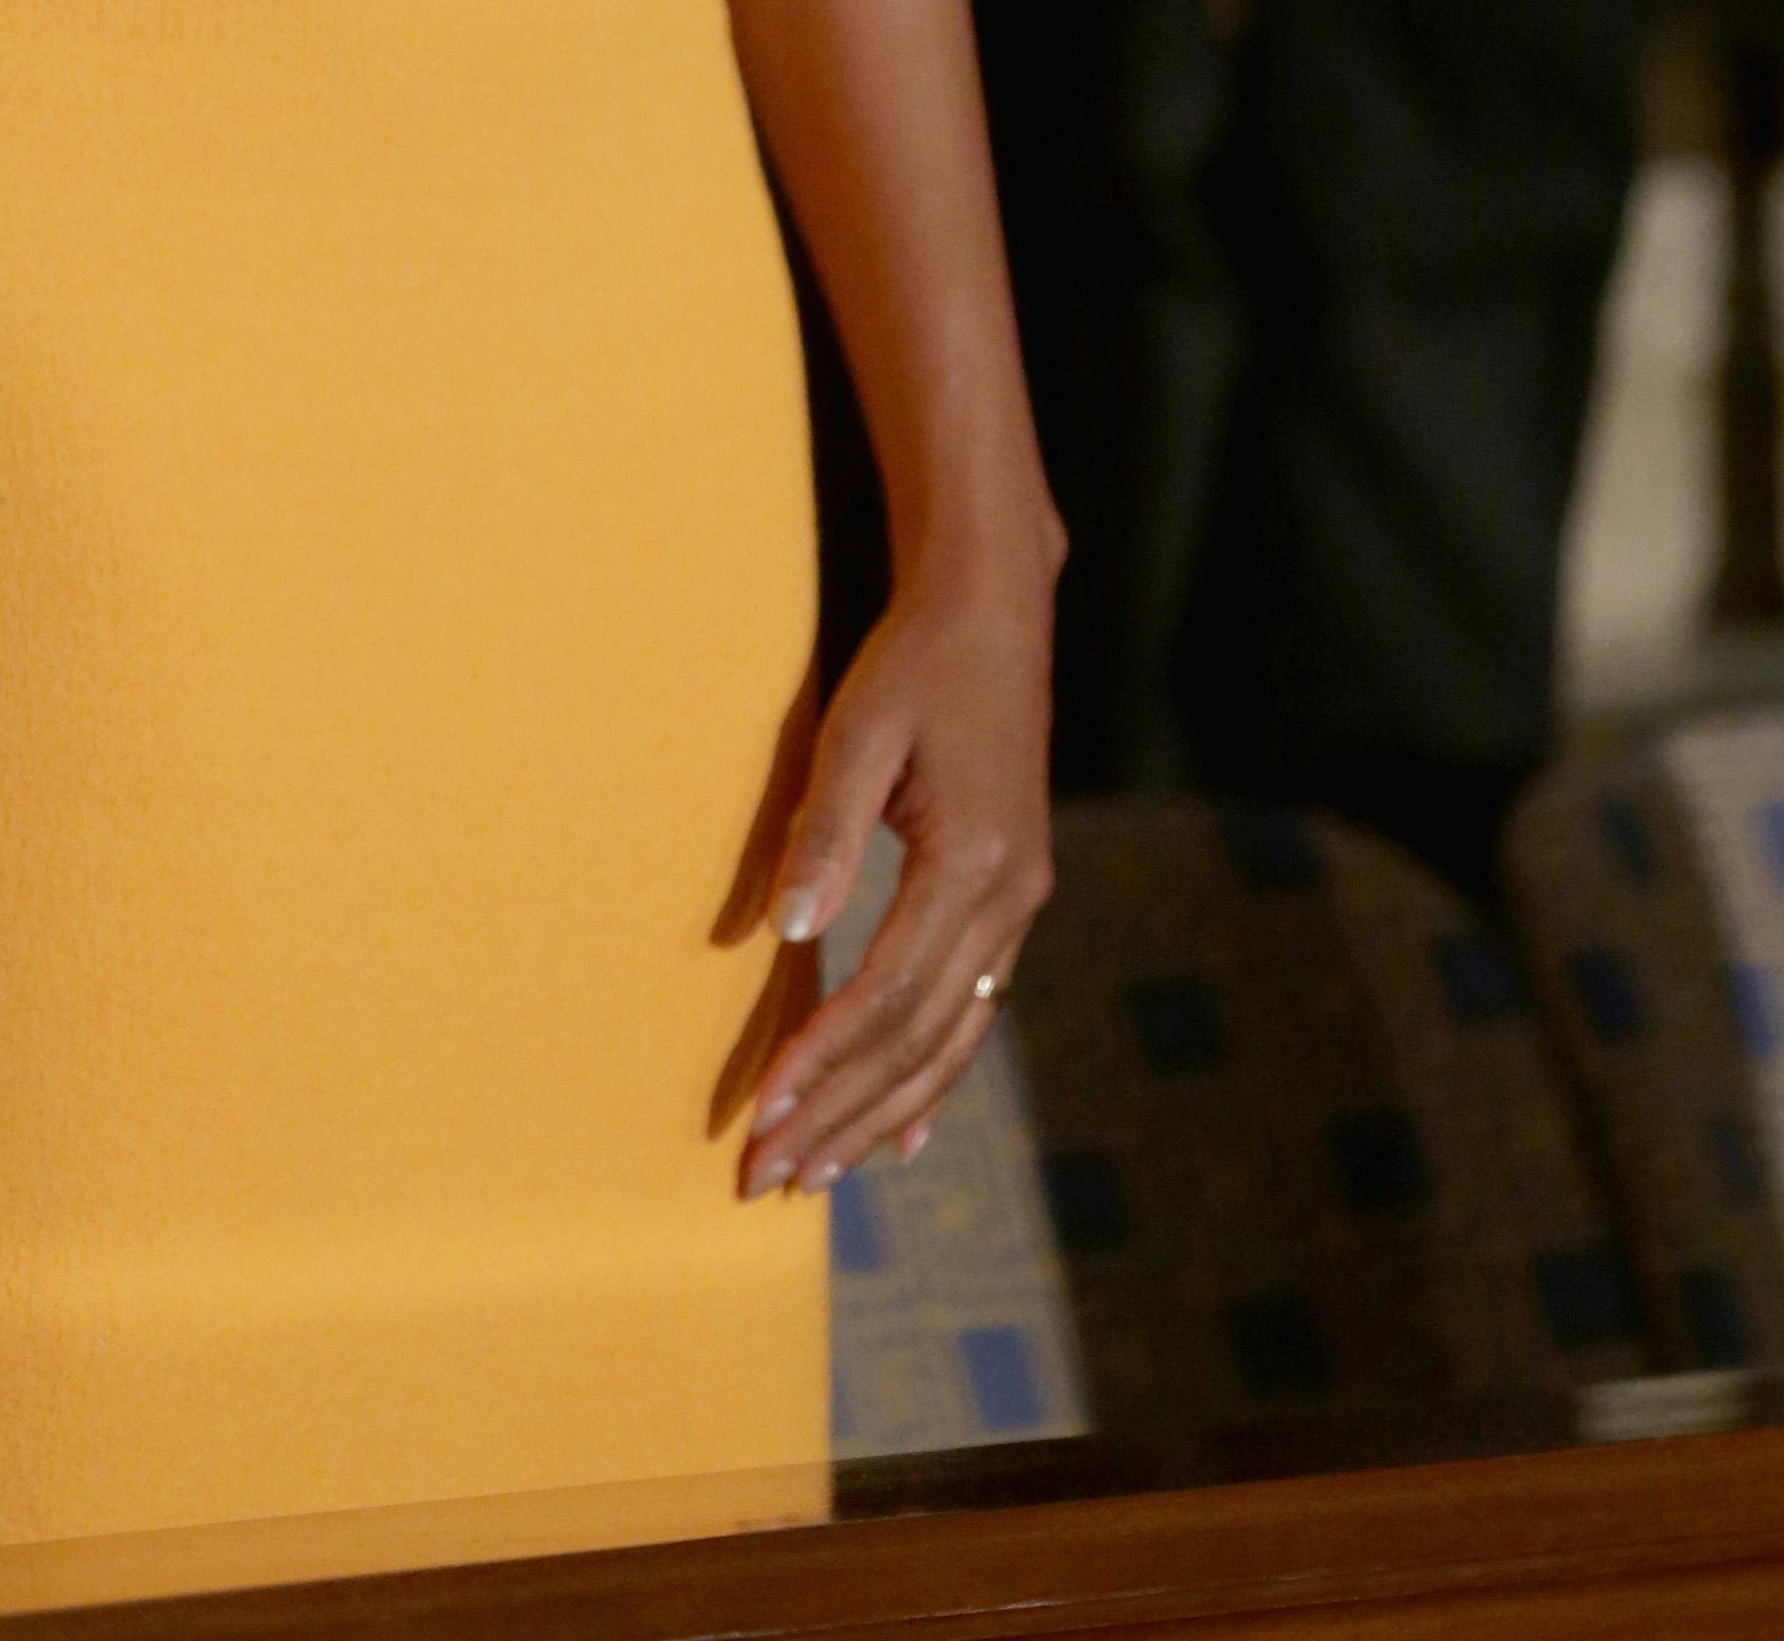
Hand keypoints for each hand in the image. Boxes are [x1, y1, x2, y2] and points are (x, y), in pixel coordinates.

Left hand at [713, 547, 1055, 1200]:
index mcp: (970, 862)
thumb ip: (826, 831)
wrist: (997, 607)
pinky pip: (977, 1009)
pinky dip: (936, 1076)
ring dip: (883, 1111)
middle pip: (920, 1039)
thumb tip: (787, 932)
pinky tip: (904, 1132)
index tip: (763, 1115)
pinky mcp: (1015, 895)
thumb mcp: (861, 729)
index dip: (822, 1062)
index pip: (885, 996)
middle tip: (770, 1177)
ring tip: (822, 1174)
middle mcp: (1009, 898)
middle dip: (843, 1113)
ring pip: (953, 1039)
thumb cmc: (916, 661)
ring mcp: (1021, 902)